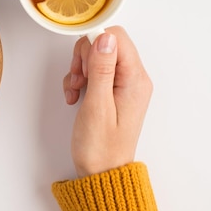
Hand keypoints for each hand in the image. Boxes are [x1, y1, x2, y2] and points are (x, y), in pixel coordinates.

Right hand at [63, 26, 151, 176]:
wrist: (101, 172)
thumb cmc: (101, 147)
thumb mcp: (98, 105)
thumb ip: (101, 69)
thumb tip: (104, 37)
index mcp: (135, 79)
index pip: (116, 38)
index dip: (93, 45)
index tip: (82, 66)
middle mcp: (133, 79)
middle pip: (106, 44)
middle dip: (84, 57)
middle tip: (79, 80)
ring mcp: (123, 85)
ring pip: (96, 57)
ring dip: (79, 70)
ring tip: (76, 90)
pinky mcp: (111, 92)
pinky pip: (93, 72)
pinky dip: (79, 80)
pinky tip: (75, 97)